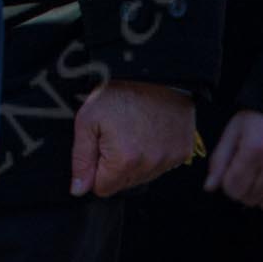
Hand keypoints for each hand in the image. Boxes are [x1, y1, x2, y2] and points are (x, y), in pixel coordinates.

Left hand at [70, 80, 196, 196]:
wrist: (153, 71)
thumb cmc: (118, 92)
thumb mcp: (87, 120)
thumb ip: (81, 159)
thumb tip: (78, 190)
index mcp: (124, 160)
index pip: (103, 188)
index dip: (96, 168)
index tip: (100, 145)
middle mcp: (151, 165)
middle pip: (124, 183)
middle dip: (115, 165)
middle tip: (117, 133)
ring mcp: (171, 159)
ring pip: (144, 175)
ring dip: (136, 160)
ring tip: (134, 129)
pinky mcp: (183, 151)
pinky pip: (162, 164)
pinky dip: (155, 152)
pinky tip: (150, 130)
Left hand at [204, 109, 262, 210]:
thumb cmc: (258, 120)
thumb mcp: (234, 131)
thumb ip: (220, 160)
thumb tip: (209, 188)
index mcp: (254, 148)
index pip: (233, 188)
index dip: (228, 184)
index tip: (232, 173)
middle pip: (250, 198)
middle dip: (244, 189)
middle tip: (248, 173)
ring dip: (261, 196)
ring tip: (262, 177)